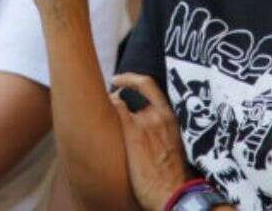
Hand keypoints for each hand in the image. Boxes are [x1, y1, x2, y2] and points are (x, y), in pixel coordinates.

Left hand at [110, 74, 191, 210]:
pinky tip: (96, 118)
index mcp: (170, 118)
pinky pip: (116, 110)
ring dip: (108, 106)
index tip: (118, 80)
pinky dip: (104, 109)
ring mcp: (147, 123)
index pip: (149, 85)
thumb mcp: (172, 146)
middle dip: (116, 95)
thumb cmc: (172, 177)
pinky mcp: (135, 134)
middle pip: (130, 93)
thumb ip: (160, 132)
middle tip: (105, 103)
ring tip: (99, 116)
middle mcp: (159, 115)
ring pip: (118, 101)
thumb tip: (146, 131)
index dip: (131, 78)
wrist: (175, 193)